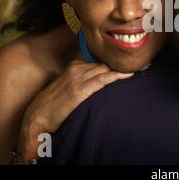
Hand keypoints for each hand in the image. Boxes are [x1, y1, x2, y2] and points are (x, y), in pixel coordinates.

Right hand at [18, 60, 132, 159]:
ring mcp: (78, 78)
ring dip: (123, 68)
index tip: (131, 62)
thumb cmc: (52, 106)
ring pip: (106, 69)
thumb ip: (82, 82)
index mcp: (74, 67)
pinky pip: (102, 79)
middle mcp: (77, 69)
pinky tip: (129, 75)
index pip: (100, 61)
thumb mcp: (67, 88)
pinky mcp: (80, 90)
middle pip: (106, 63)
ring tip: (142, 67)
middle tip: (142, 63)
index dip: (116, 63)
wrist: (36, 118)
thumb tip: (99, 82)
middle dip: (122, 64)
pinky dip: (116, 76)